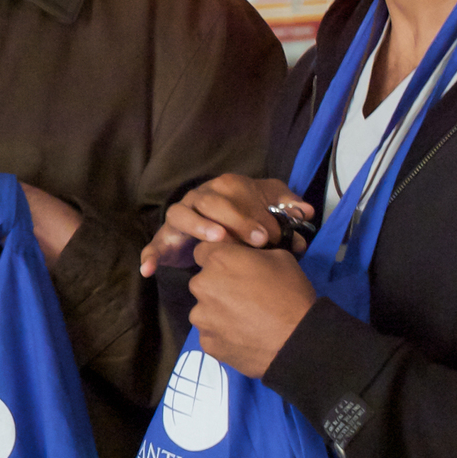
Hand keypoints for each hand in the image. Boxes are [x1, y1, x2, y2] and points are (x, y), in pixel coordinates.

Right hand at [142, 174, 314, 275]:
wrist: (215, 229)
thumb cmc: (244, 217)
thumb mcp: (268, 206)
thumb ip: (287, 205)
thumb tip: (306, 212)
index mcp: (222, 187)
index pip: (235, 193)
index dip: (252, 214)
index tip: (270, 236)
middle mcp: (198, 198)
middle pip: (210, 201)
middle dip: (234, 220)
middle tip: (255, 241)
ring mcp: (179, 216)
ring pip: (180, 214)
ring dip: (198, 225)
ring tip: (217, 240)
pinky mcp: (165, 237)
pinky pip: (155, 244)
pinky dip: (150, 255)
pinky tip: (150, 270)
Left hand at [186, 240, 319, 378]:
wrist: (297, 341)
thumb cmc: (291, 294)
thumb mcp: (280, 257)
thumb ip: (252, 253)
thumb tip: (244, 258)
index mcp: (218, 260)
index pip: (203, 251)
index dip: (218, 258)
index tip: (231, 268)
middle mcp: (202, 285)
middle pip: (203, 281)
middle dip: (218, 286)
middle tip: (244, 297)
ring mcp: (201, 317)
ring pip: (205, 309)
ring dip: (219, 311)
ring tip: (245, 320)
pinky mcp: (206, 342)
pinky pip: (211, 333)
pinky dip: (223, 334)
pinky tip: (244, 336)